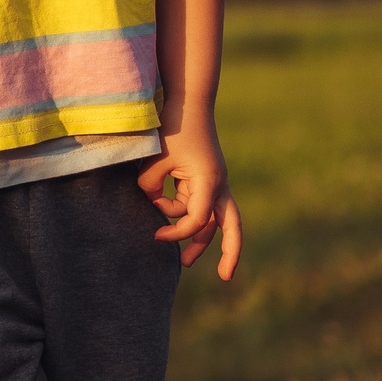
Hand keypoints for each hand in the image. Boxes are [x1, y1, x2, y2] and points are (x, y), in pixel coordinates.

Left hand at [138, 125, 242, 279]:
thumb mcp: (155, 159)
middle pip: (230, 226)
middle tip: (223, 277)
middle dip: (228, 252)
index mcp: (209, 182)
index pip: (197, 219)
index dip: (177, 232)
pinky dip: (185, 213)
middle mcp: (218, 184)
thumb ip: (151, 186)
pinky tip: (168, 221)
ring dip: (200, 237)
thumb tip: (150, 202)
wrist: (189, 103)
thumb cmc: (173, 129)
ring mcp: (215, 181)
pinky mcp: (206, 177)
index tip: (156, 236)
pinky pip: (200, 203)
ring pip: (214, 218)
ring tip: (184, 260)